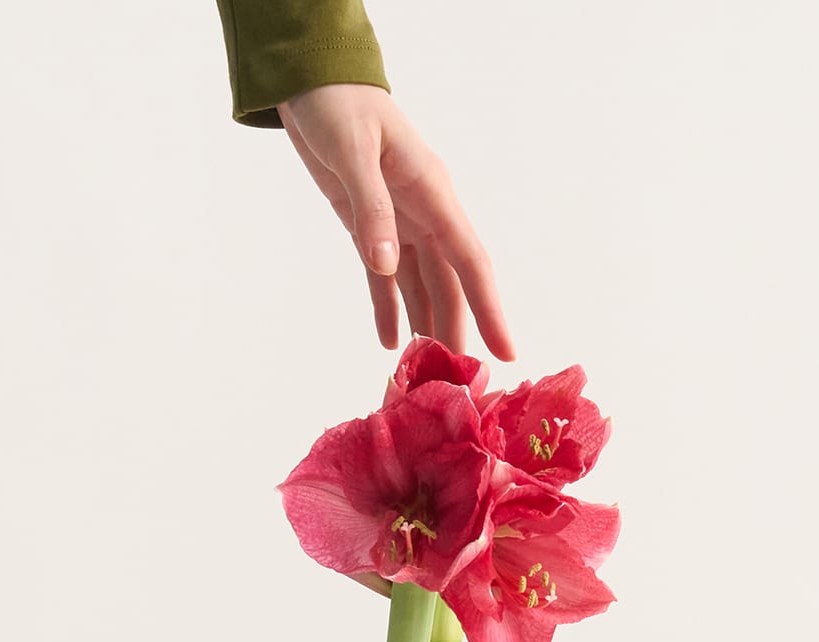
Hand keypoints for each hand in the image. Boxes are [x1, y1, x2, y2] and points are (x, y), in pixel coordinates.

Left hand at [278, 84, 514, 363]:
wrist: (312, 79)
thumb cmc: (337, 103)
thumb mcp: (352, 152)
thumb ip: (371, 210)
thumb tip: (387, 265)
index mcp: (431, 192)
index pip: (469, 261)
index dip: (489, 309)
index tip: (506, 352)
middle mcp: (424, 212)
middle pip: (449, 285)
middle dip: (458, 333)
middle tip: (461, 387)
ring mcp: (399, 222)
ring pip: (422, 286)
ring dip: (426, 328)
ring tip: (427, 377)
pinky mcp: (370, 226)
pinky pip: (385, 279)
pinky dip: (388, 310)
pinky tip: (389, 345)